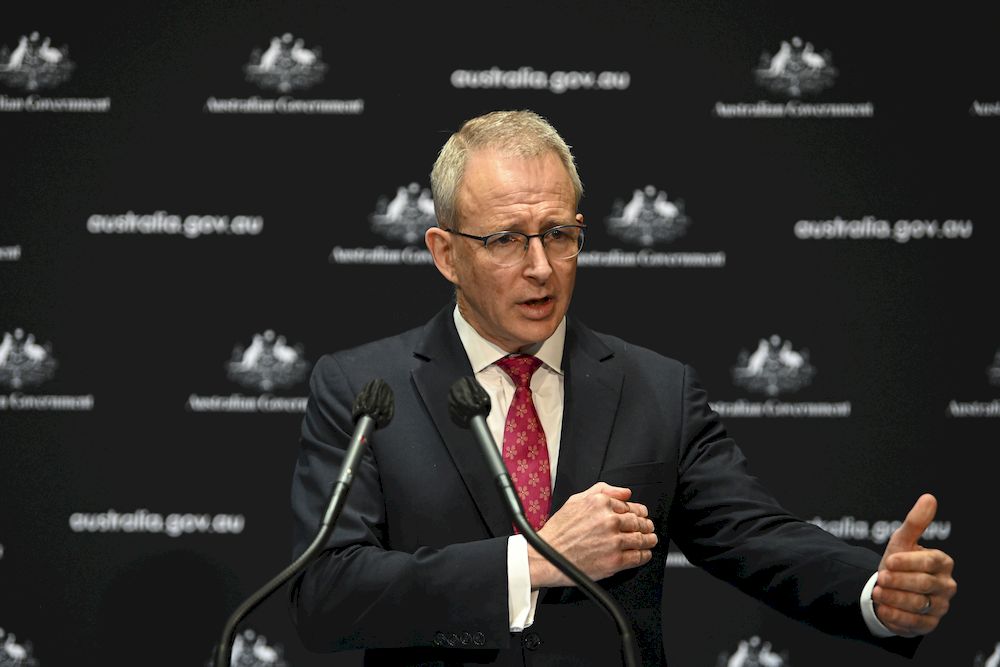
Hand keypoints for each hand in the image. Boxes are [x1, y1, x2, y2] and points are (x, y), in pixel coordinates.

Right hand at [527, 482, 656, 587]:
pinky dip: (644, 555)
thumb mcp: (576, 500)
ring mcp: (614, 541)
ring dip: (649, 539)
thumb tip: (625, 492)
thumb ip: (602, 490)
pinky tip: (644, 554)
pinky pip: (637, 557)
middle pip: (638, 522)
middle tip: (649, 527)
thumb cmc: (558, 531)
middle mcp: (609, 520)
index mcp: (600, 503)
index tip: (641, 515)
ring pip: (641, 539)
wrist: (547, 555)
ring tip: (650, 540)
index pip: (629, 506)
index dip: (638, 512)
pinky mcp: (615, 560)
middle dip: (646, 525)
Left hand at [873, 493, 956, 636]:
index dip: (908, 562)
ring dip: (894, 598)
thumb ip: (915, 522)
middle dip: (898, 581)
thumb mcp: (902, 541)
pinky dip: (895, 615)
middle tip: (880, 578)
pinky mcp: (929, 624)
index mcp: (942, 563)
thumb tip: (929, 497)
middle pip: (923, 584)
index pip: (930, 562)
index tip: (889, 561)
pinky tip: (883, 608)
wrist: (889, 588)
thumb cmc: (898, 562)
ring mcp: (940, 606)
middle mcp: (946, 586)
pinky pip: (914, 623)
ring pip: (918, 605)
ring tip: (877, 592)